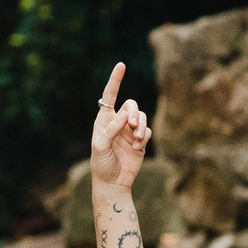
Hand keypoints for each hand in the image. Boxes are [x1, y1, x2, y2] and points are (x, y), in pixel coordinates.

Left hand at [89, 62, 150, 189]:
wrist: (113, 182)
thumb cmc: (101, 164)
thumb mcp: (101, 146)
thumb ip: (111, 129)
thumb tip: (124, 115)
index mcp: (104, 120)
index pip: (110, 95)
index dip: (115, 80)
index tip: (121, 65)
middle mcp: (118, 122)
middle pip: (132, 105)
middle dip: (134, 113)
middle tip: (132, 126)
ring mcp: (129, 131)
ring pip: (141, 116)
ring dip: (141, 125)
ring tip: (137, 138)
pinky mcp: (140, 141)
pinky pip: (147, 130)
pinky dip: (144, 136)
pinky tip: (138, 146)